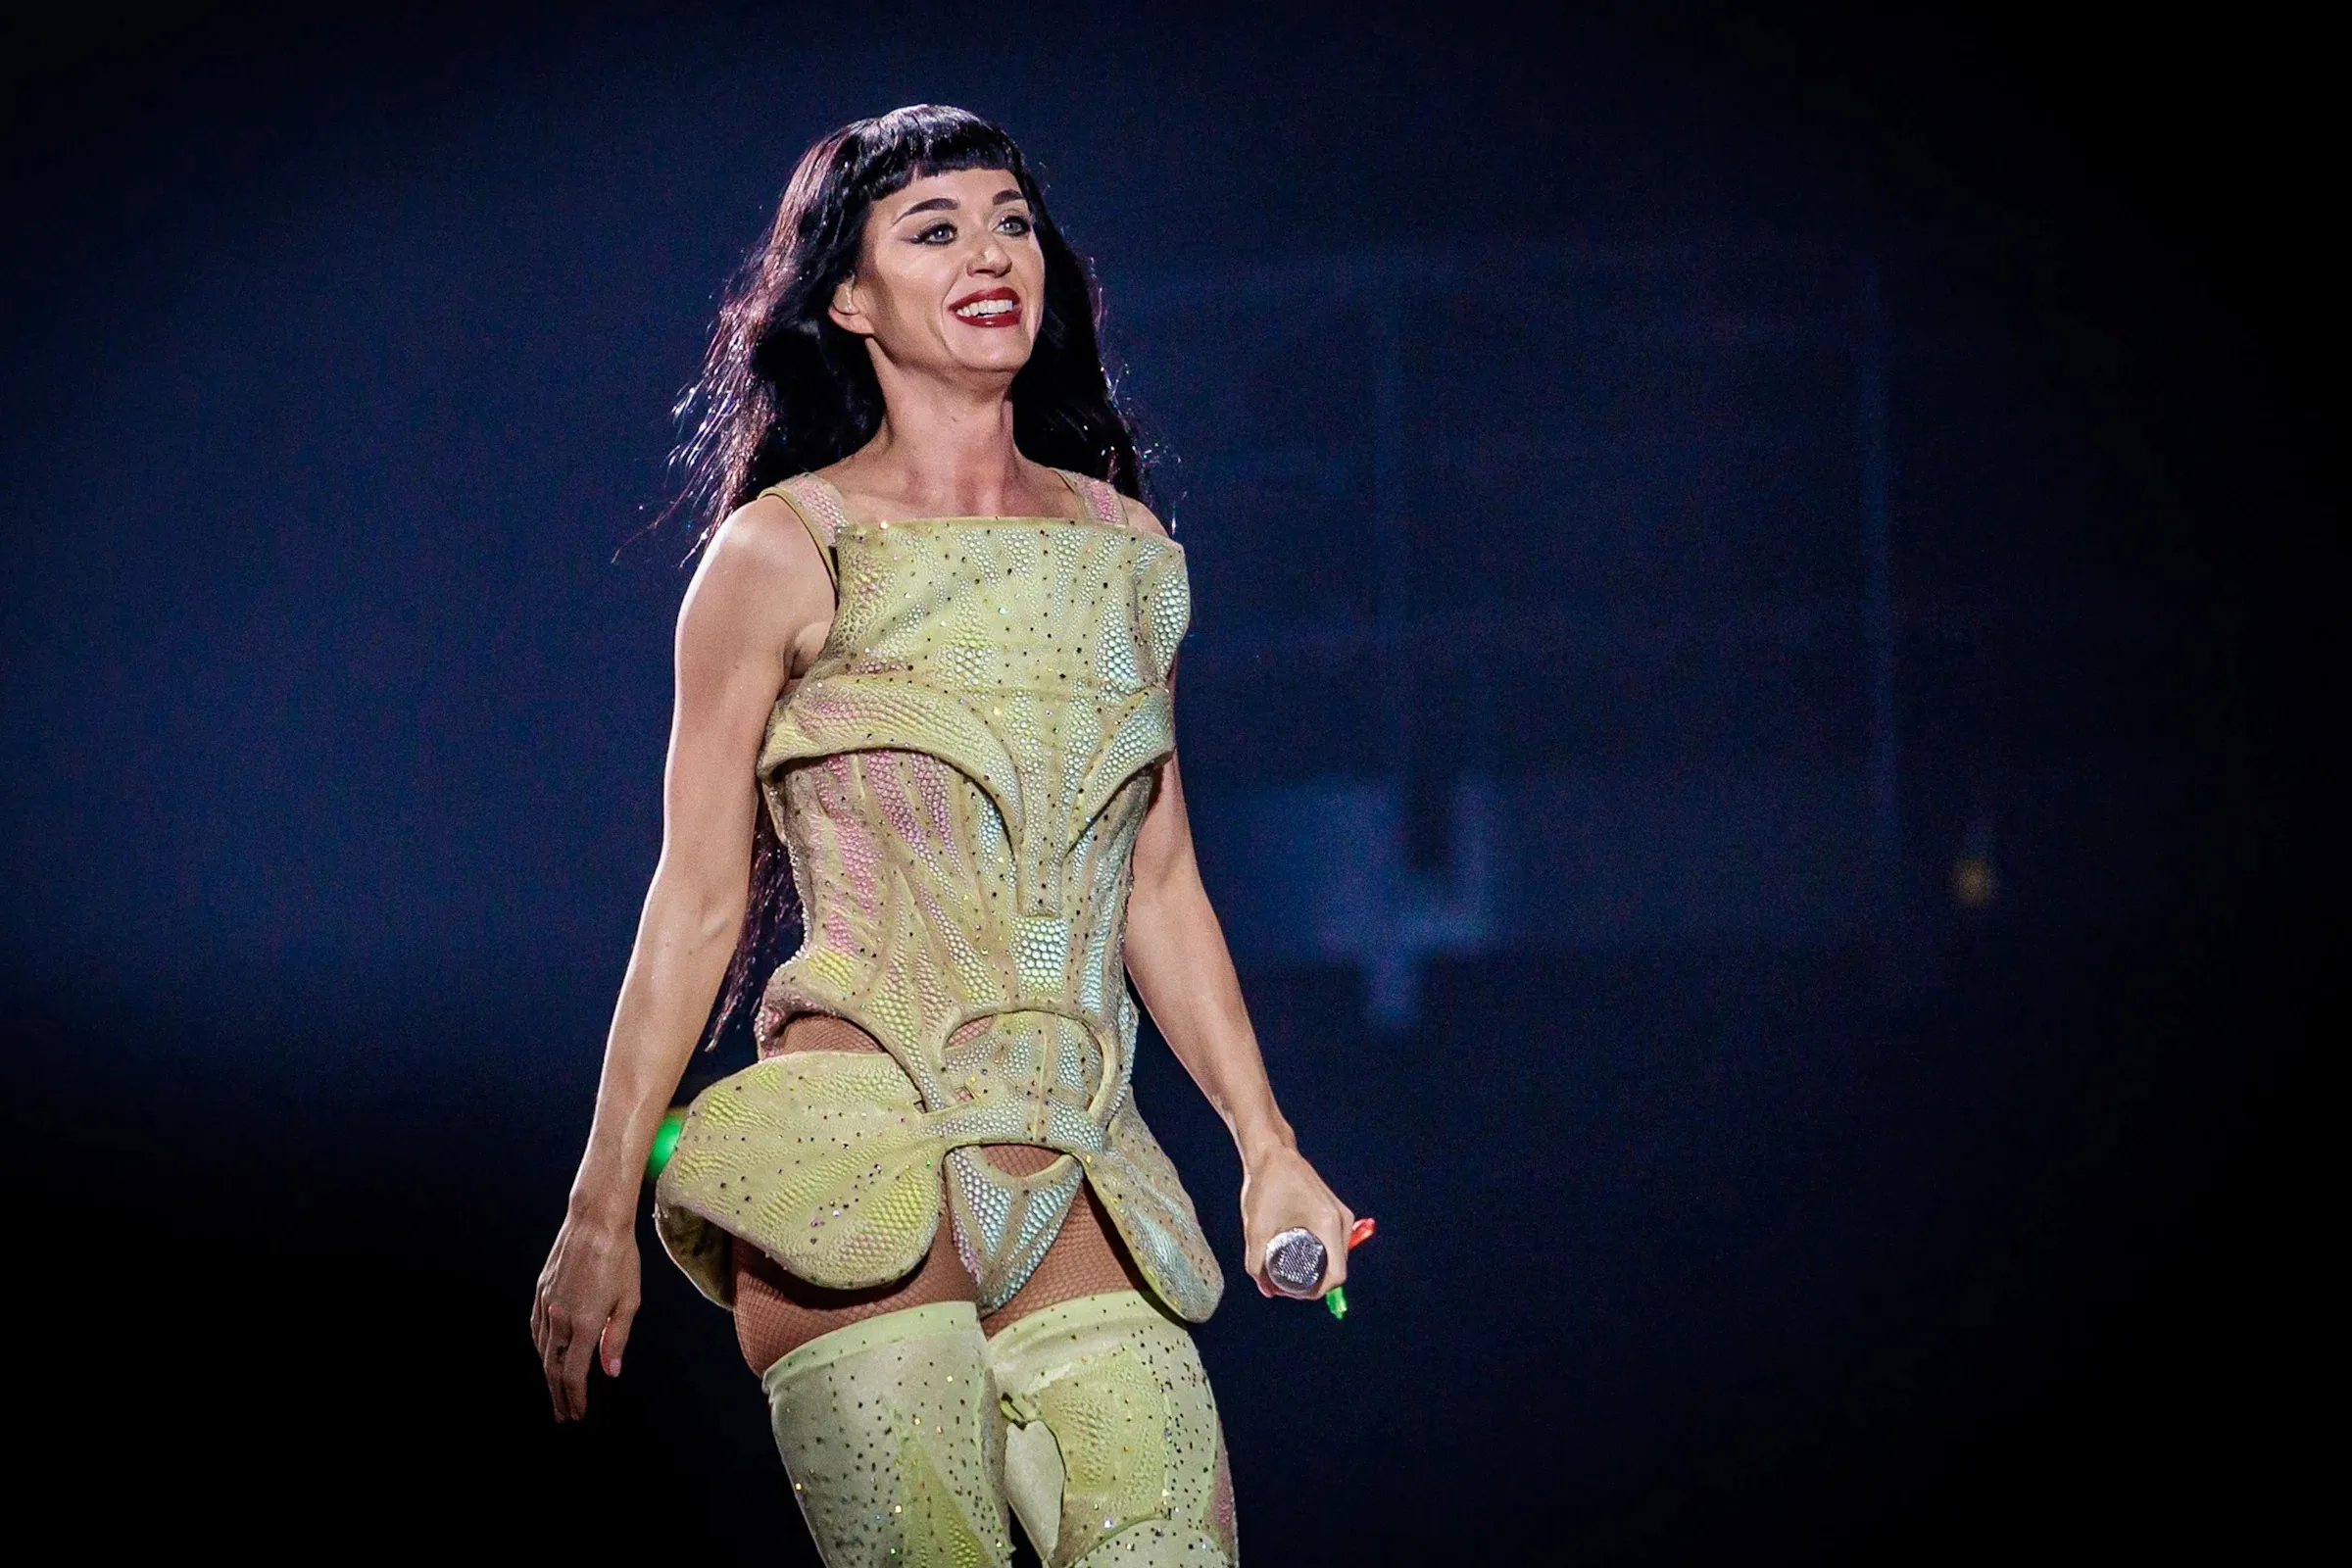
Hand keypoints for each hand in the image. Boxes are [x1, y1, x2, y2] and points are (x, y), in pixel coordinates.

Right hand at [531, 1209, 641, 1420]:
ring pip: (542, 1350)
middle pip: (553, 1368)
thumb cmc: (620, 1257)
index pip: (574, 1373)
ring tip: (556, 1392)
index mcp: (585, 1323)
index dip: (576, 1397)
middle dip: (558, 1395)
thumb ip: (617, 1337)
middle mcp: (561, 1317)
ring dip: (548, 1375)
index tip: (578, 1413)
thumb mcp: (629, 1299)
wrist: (595, 1221)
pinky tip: (545, 1354)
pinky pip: (537, 1328)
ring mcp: (547, 1304)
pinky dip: (540, 1348)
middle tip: (563, 1415)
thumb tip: (610, 1371)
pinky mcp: (541, 1291)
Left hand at [1239, 1145, 1354, 1299]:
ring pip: (1336, 1256)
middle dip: (1314, 1283)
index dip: (1317, 1292)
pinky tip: (1299, 1257)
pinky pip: (1333, 1243)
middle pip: (1338, 1267)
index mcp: (1330, 1225)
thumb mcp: (1255, 1229)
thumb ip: (1256, 1264)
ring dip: (1317, 1269)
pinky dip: (1319, 1254)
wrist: (1272, 1153)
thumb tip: (1265, 1291)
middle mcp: (1342, 1220)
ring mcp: (1341, 1214)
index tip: (1292, 1292)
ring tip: (1290, 1273)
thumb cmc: (1265, 1186)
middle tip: (1286, 1285)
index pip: (1337, 1275)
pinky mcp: (1334, 1210)